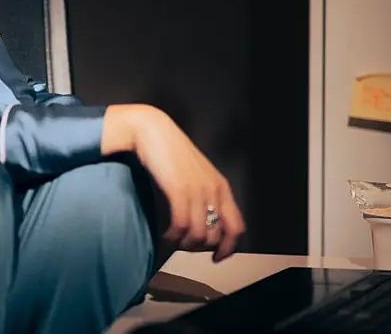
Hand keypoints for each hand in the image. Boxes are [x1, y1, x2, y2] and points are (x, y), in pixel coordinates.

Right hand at [112, 106, 245, 261]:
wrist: (153, 131)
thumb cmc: (171, 154)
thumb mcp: (196, 175)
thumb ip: (204, 196)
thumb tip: (203, 224)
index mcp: (222, 187)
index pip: (237, 228)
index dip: (228, 248)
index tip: (216, 258)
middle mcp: (214, 190)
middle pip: (216, 236)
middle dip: (200, 248)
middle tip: (184, 245)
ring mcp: (197, 190)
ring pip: (199, 235)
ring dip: (185, 244)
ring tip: (173, 240)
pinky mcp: (179, 190)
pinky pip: (181, 225)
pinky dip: (173, 236)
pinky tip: (166, 234)